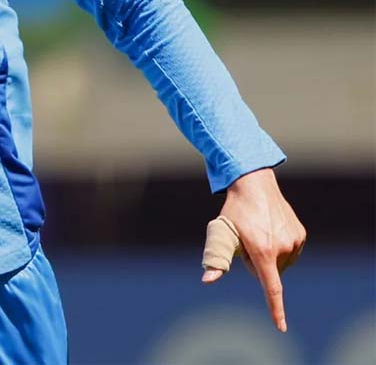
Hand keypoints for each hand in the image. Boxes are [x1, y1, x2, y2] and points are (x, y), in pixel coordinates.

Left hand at [201, 168, 305, 332]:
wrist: (254, 183)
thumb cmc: (234, 210)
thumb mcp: (221, 232)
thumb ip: (215, 258)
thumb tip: (207, 280)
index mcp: (262, 250)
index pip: (271, 287)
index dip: (275, 309)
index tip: (280, 326)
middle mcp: (283, 248)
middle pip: (268, 273)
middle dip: (257, 264)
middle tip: (248, 240)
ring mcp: (294, 241)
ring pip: (280, 263)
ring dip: (269, 255)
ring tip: (259, 231)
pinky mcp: (301, 235)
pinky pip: (290, 252)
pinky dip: (279, 248)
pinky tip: (270, 229)